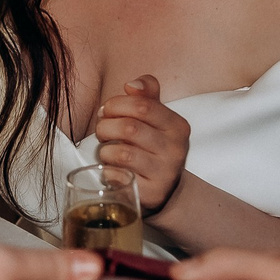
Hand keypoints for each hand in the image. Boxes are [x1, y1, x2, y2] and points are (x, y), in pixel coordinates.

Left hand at [91, 75, 189, 217]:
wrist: (161, 189)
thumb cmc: (151, 146)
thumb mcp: (155, 118)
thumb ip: (147, 95)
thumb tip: (132, 85)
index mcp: (178, 127)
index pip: (143, 105)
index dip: (116, 104)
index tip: (106, 111)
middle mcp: (176, 150)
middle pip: (130, 128)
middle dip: (106, 127)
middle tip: (101, 131)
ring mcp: (165, 174)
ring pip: (121, 153)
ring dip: (104, 150)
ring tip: (106, 151)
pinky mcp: (151, 194)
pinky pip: (118, 176)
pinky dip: (107, 171)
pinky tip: (111, 170)